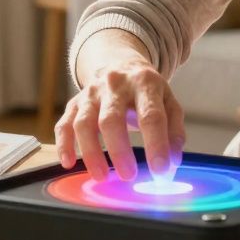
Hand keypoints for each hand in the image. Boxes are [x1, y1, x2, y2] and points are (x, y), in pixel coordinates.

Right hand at [55, 59, 184, 182]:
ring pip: (84, 122)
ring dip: (91, 152)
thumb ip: (174, 132)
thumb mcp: (169, 102)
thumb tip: (172, 163)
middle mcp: (115, 85)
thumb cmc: (146, 91)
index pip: (151, 116)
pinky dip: (64, 145)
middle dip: (119, 150)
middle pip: (111, 118)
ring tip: (101, 176)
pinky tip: (69, 162)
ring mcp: (91, 93)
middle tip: (129, 176)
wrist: (119, 62)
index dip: (157, 144)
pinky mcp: (74, 103)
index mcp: (144, 83)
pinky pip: (64, 124)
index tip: (161, 171)